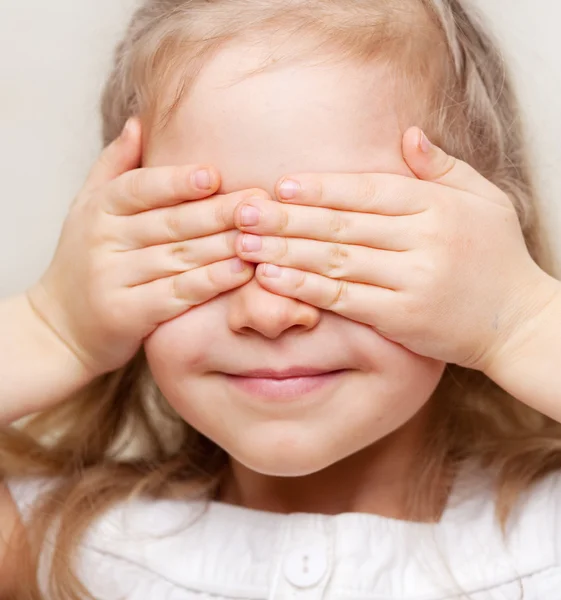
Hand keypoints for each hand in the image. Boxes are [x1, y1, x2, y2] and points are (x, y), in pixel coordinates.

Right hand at [27, 118, 253, 377]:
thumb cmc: (84, 260)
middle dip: (218, 211)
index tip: (215, 174)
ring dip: (224, 245)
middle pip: (169, 222)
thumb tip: (140, 121)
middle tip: (259, 203)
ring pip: (179, 256)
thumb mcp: (87, 208)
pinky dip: (210, 282)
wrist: (61, 328)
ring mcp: (113, 279)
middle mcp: (103, 241)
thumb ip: (115, 165)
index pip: (139, 188)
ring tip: (261, 234)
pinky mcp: (127, 314)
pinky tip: (240, 271)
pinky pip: (177, 294)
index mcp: (98, 209)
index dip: (177, 182)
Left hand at [233, 126, 554, 370]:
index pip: (368, 190)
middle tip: (242, 211)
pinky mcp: (400, 318)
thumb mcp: (483, 199)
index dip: (322, 188)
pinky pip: (344, 299)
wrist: (518, 321)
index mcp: (437, 206)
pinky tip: (273, 278)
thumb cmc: (499, 256)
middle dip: (288, 218)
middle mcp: (422, 241)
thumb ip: (442, 168)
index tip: (280, 185)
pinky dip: (306, 288)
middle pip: (342, 224)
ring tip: (244, 243)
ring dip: (286, 251)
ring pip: (336, 261)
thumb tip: (407, 134)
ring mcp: (410, 281)